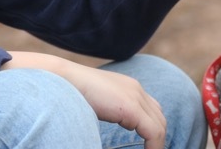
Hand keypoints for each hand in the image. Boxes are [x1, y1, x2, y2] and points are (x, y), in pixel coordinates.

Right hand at [2, 52, 165, 148]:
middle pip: (159, 117)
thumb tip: (112, 121)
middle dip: (158, 136)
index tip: (148, 144)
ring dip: (158, 143)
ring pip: (159, 125)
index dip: (153, 128)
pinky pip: (153, 132)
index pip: (152, 109)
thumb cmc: (71, 92)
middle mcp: (136, 89)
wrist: (61, 79)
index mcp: (129, 86)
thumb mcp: (98, 103)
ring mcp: (135, 96)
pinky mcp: (131, 108)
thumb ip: (110, 111)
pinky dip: (155, 146)